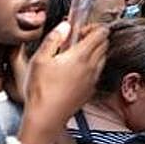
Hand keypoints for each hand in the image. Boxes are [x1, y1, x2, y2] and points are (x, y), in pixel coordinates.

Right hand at [20, 23, 109, 143]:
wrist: (46, 117)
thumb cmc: (40, 90)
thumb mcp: (40, 59)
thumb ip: (54, 39)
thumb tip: (65, 26)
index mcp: (81, 56)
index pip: (101, 33)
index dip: (93, 26)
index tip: (80, 29)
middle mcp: (92, 66)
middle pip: (105, 43)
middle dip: (95, 37)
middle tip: (77, 40)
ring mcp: (93, 79)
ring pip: (103, 57)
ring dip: (95, 51)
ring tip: (75, 54)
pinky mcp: (91, 89)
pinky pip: (98, 71)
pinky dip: (92, 65)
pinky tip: (75, 70)